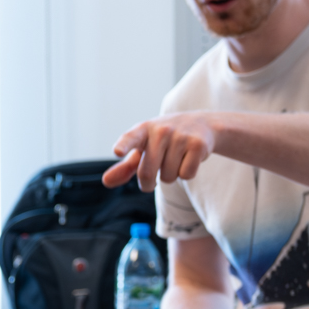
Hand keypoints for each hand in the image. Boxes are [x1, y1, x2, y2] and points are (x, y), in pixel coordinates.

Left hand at [103, 112, 218, 189]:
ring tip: (176, 158)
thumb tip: (106, 182)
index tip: (117, 152)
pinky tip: (189, 158)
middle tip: (152, 180)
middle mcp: (161, 130)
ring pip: (168, 177)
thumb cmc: (164, 140)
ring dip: (170, 176)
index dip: (124, 146)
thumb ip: (125, 167)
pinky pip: (186, 175)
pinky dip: (186, 174)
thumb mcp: (144, 148)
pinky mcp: (198, 144)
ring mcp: (180, 136)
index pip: (130, 138)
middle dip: (148, 184)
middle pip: (147, 173)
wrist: (202, 124)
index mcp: (143, 130)